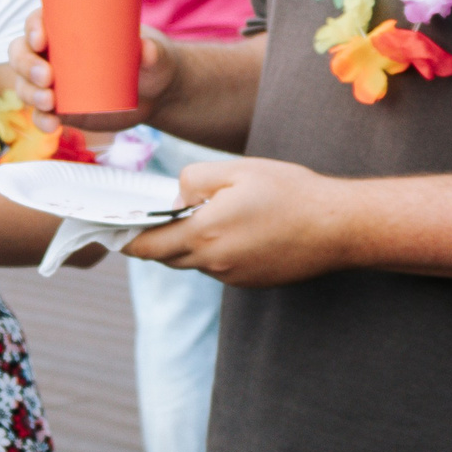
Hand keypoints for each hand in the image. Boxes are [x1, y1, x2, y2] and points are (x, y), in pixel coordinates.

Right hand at [8, 12, 177, 130]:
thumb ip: (154, 51)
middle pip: (22, 53)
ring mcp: (54, 82)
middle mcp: (54, 52)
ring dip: (29, 93)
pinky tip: (52, 124)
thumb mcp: (156, 54)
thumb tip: (147, 50)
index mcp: (69, 27)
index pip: (38, 20)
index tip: (41, 38)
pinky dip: (40, 119)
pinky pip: (40, 113)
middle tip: (47, 77)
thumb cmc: (152, 61)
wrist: (156, 95)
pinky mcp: (59, 107)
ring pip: (25, 84)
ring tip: (50, 103)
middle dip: (26, 64)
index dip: (32, 27)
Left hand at [122, 156, 355, 286]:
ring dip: (191, 241)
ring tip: (211, 213)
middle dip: (158, 237)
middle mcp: (213, 263)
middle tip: (158, 213)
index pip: (146, 245)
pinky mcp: (251, 281)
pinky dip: (217, 249)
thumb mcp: (236, 170)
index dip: (126, 236)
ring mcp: (233, 276)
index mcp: (203, 234)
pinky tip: (239, 227)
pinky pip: (219, 266)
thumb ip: (194, 181)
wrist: (338, 226)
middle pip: (167, 256)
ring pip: (194, 260)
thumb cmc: (290, 192)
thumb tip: (176, 197)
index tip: (113, 226)